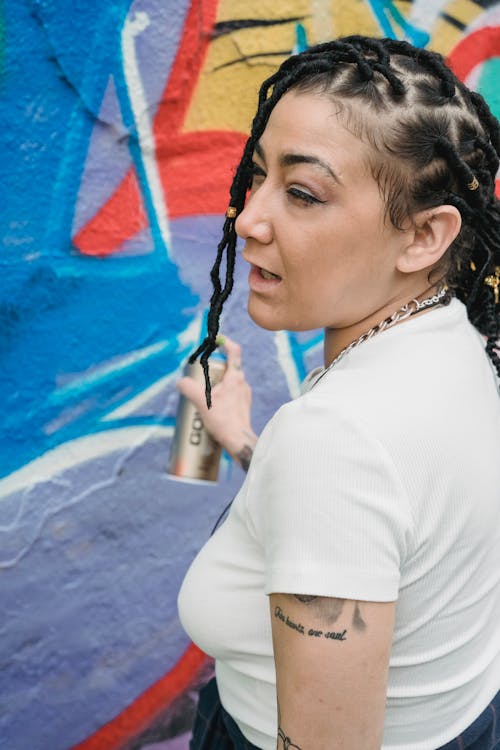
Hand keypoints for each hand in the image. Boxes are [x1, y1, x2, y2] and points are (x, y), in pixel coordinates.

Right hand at [176, 336, 257, 470]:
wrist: (239, 441)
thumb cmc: (223, 421)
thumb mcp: (202, 402)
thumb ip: (189, 389)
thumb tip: (180, 382)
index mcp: (235, 378)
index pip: (234, 351)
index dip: (225, 342)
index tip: (216, 340)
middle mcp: (243, 384)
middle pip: (229, 367)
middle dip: (214, 368)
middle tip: (201, 374)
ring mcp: (244, 396)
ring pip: (230, 382)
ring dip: (217, 383)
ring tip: (203, 394)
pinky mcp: (243, 407)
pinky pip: (231, 395)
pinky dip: (221, 395)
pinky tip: (211, 407)